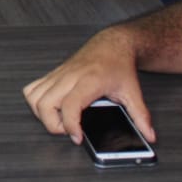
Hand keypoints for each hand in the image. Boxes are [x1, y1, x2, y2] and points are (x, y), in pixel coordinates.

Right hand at [21, 28, 154, 144]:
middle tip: (69, 130)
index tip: (78, 137)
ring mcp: (58, 75)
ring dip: (41, 114)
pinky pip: (32, 89)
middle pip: (45, 104)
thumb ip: (141, 116)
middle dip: (53, 125)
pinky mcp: (52, 74)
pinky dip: (35, 102)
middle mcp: (70, 77)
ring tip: (59, 120)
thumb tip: (149, 135)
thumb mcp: (133, 92)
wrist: (112, 44)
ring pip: (34, 97)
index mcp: (89, 80)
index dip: (70, 126)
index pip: (70, 105)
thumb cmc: (119, 65)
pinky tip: (50, 108)